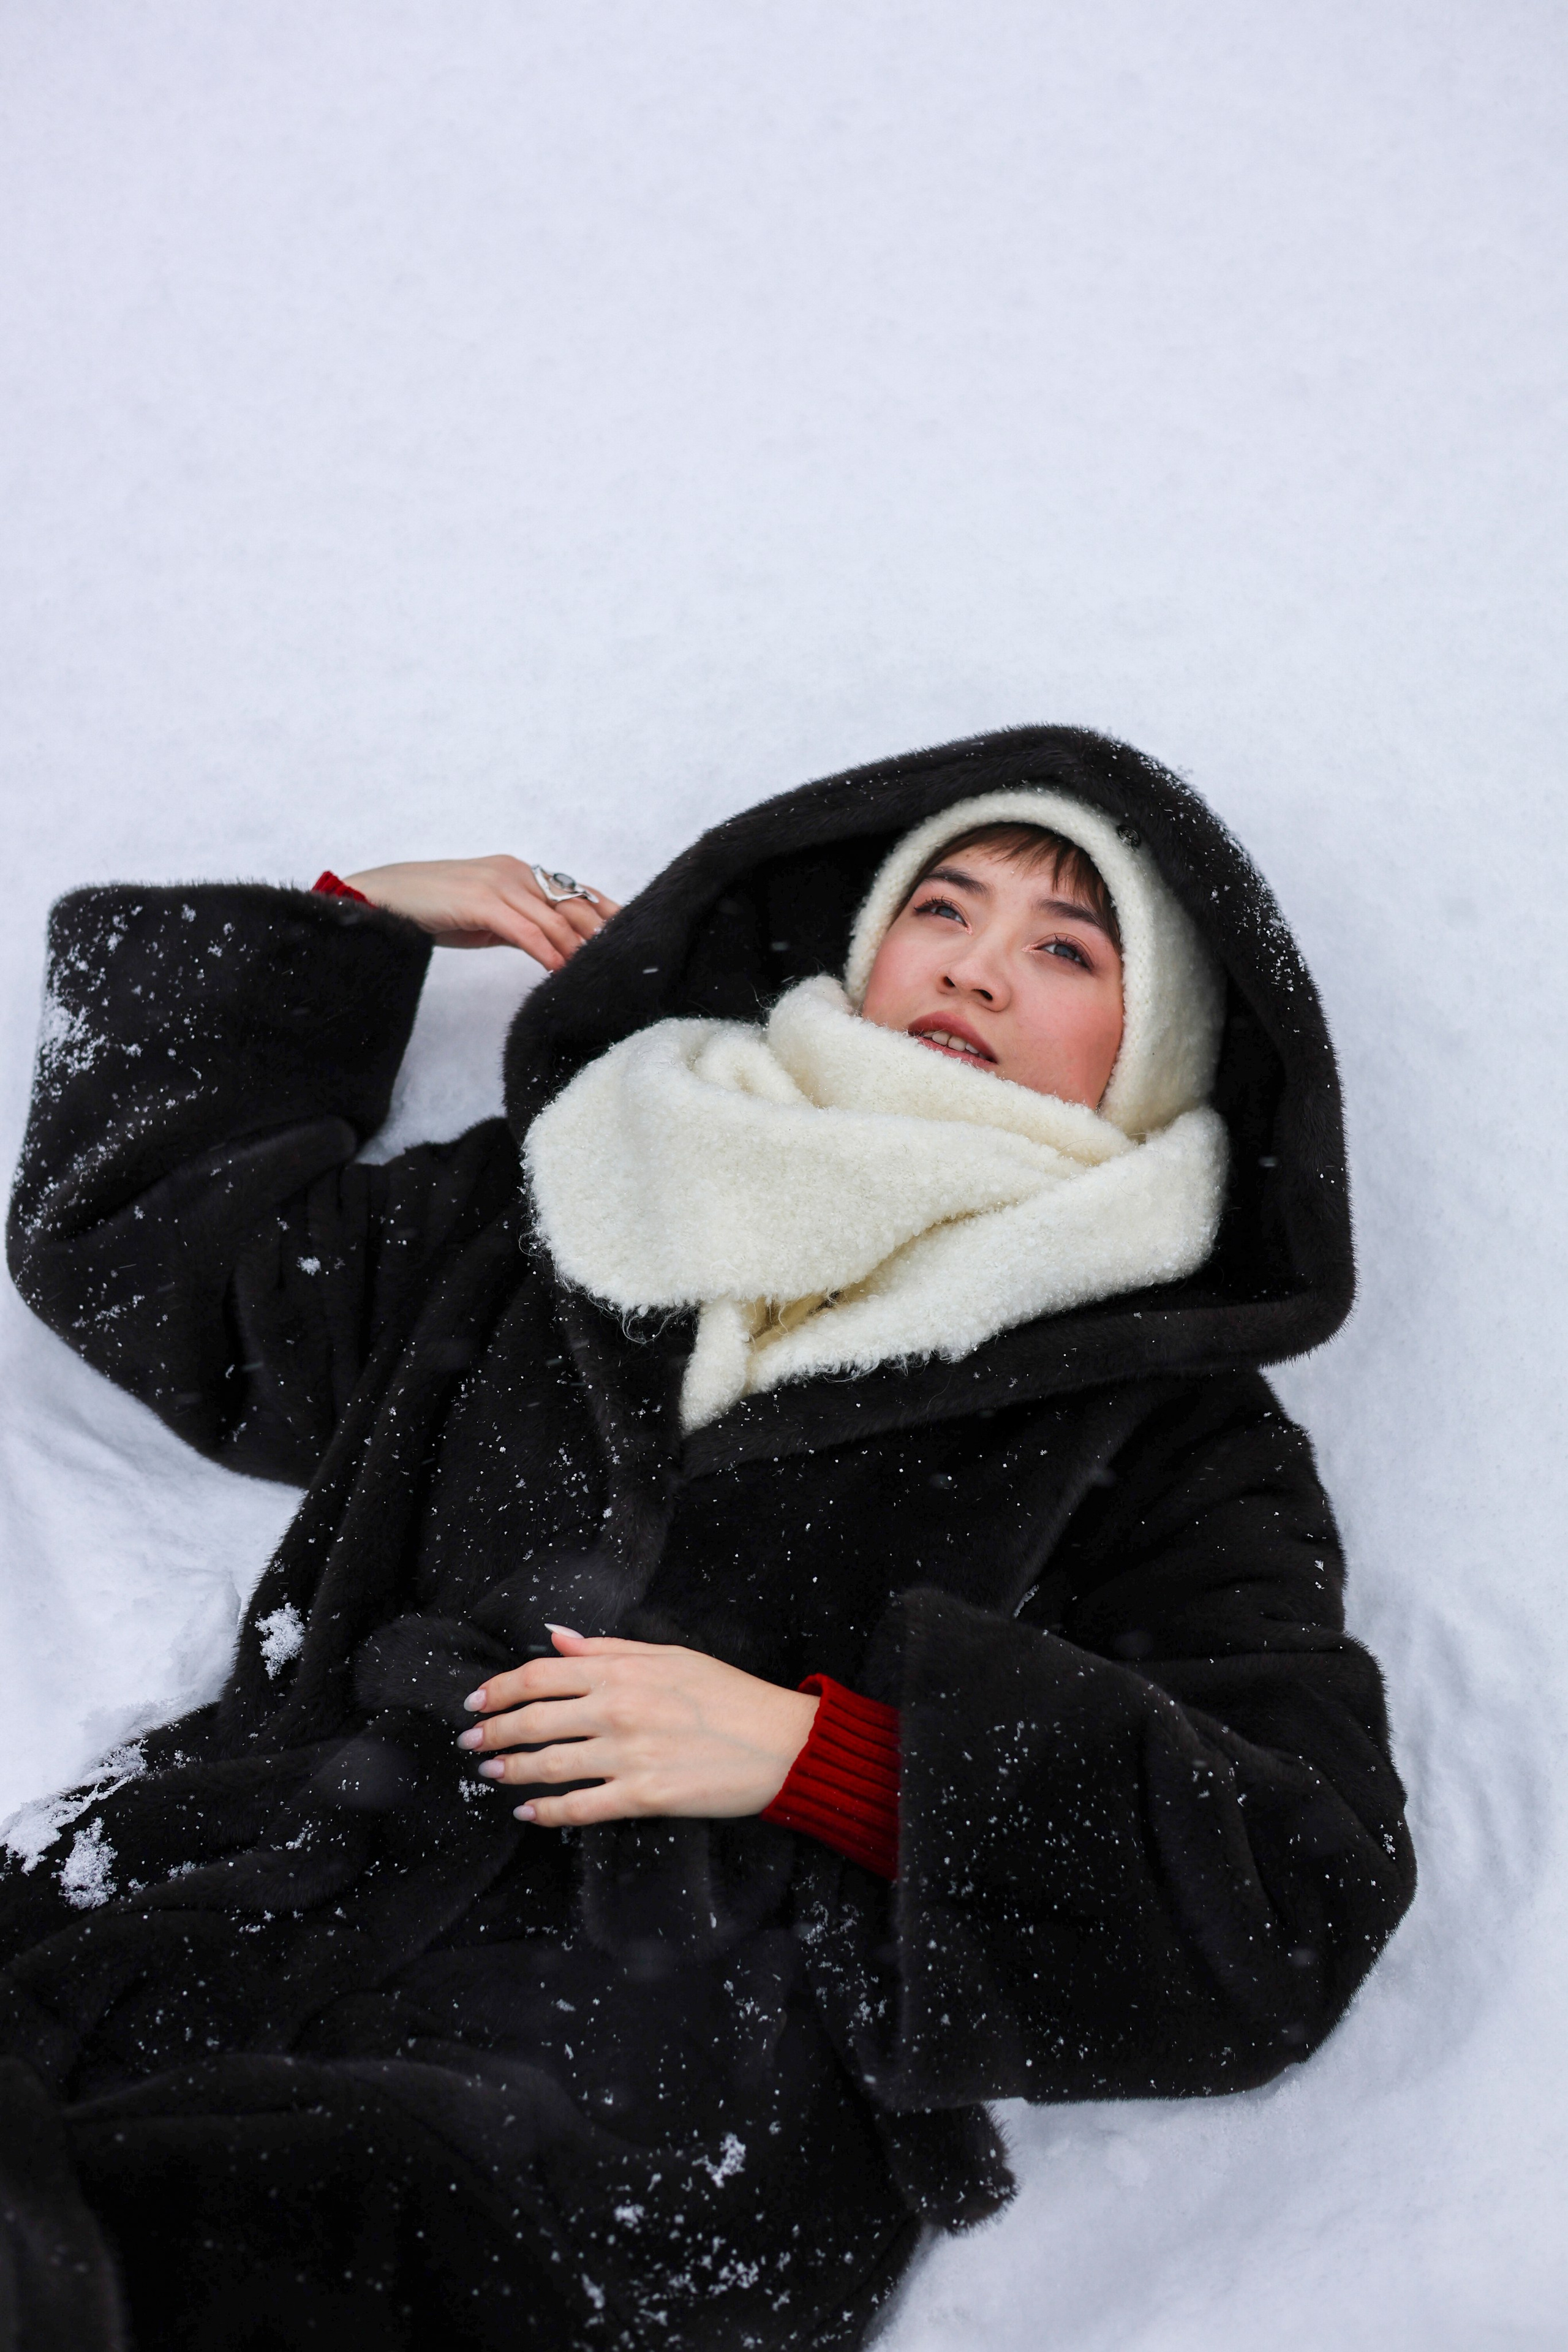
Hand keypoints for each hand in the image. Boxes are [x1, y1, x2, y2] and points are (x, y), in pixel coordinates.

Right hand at [341, 855, 621, 970]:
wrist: (385, 898)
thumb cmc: (431, 907)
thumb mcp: (484, 915)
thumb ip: (517, 924)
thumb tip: (549, 946)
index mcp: (517, 872)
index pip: (573, 891)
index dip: (603, 912)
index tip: (627, 932)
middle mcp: (514, 873)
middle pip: (572, 904)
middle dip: (599, 933)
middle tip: (621, 958)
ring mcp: (499, 885)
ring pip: (554, 920)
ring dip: (577, 948)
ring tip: (595, 970)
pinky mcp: (482, 903)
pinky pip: (526, 931)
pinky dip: (546, 951)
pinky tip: (559, 969)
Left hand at [456, 1628, 818, 1828]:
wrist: (781, 1743)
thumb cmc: (730, 1695)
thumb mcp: (670, 1655)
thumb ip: (609, 1649)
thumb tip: (557, 1637)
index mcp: (622, 1671)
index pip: (540, 1674)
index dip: (499, 1688)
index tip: (477, 1701)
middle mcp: (618, 1709)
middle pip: (534, 1719)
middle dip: (493, 1731)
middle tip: (469, 1741)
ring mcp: (629, 1755)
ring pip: (549, 1765)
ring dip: (511, 1770)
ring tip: (490, 1772)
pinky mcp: (643, 1796)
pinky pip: (581, 1808)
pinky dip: (547, 1811)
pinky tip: (528, 1811)